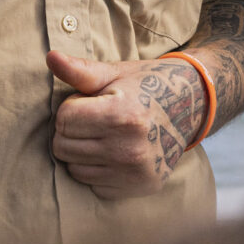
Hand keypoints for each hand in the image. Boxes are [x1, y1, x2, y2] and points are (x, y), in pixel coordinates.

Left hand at [48, 49, 208, 197]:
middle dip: (73, 130)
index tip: (93, 101)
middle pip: (63, 146)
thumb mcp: (115, 73)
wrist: (193, 104)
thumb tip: (50, 56)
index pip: (64, 119)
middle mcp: (129, 148)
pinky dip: (98, 169)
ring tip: (107, 135)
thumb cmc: (147, 84)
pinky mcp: (138, 186)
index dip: (73, 106)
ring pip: (73, 169)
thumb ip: (80, 70)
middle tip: (97, 118)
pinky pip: (93, 184)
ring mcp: (134, 171)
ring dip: (82, 152)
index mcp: (122, 114)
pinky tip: (117, 152)